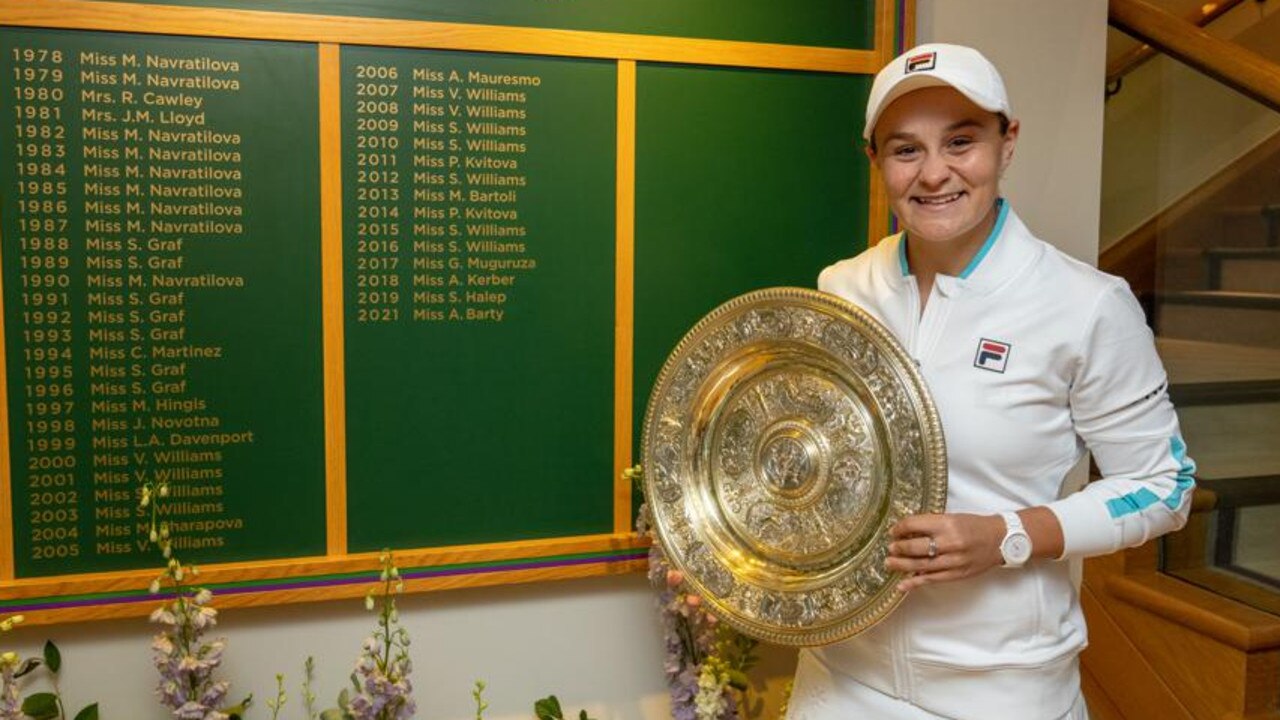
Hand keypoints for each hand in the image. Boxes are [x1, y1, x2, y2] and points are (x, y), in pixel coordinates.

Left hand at [885, 512, 1005, 591]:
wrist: (999, 540)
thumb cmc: (975, 526)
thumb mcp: (952, 518)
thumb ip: (931, 525)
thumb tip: (907, 533)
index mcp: (946, 523)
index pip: (914, 525)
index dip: (900, 528)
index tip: (894, 531)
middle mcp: (949, 542)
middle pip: (915, 547)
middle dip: (898, 548)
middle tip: (890, 548)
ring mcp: (953, 560)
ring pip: (920, 565)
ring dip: (901, 565)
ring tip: (889, 563)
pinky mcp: (956, 574)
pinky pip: (931, 579)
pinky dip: (915, 582)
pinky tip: (902, 585)